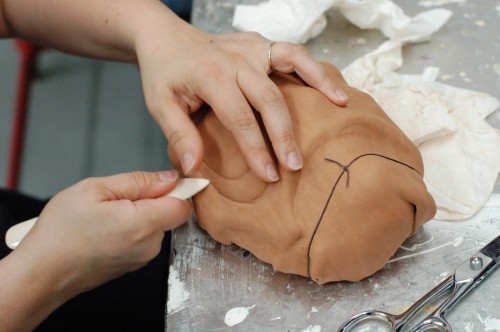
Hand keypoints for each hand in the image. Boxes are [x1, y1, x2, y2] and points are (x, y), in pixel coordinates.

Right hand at [14, 170, 190, 296]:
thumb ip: (138, 181)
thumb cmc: (61, 232)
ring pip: (156, 225)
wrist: (42, 272)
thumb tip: (169, 179)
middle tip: (116, 199)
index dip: (176, 189)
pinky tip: (105, 230)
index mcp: (143, 224)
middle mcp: (149, 245)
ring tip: (106, 216)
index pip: (183, 204)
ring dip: (139, 215)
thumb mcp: (95, 189)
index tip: (160, 183)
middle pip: (169, 213)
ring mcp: (143, 258)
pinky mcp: (134, 264)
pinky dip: (132, 229)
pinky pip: (144, 239)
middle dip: (151, 200)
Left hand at [135, 16, 347, 182]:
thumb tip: (195, 167)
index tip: (269, 175)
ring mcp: (251, 47)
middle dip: (284, 135)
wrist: (167, 38)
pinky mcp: (260, 43)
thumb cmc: (164, 73)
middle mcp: (235, 58)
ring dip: (316, 87)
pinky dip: (314, 67)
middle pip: (269, 99)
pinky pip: (293, 52)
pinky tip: (330, 86)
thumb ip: (179, 134)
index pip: (240, 118)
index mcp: (210, 75)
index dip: (256, 149)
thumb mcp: (159, 105)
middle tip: (295, 165)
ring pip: (291, 66)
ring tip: (338, 107)